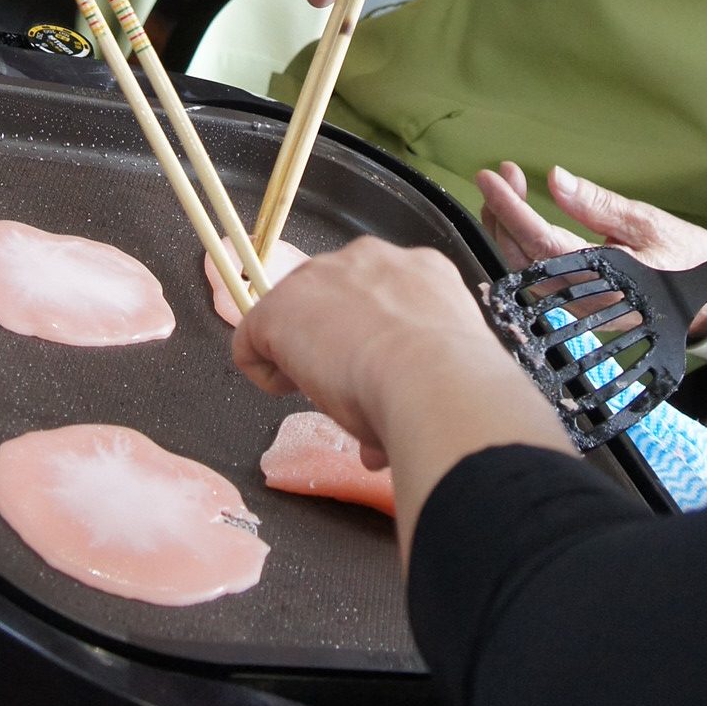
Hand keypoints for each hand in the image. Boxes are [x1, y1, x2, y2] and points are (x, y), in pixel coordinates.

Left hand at [232, 238, 568, 553]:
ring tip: (323, 389)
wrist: (433, 379)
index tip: (376, 373)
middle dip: (337, 338)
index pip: (383, 294)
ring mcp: (320, 275)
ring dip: (303, 348)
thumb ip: (411, 390)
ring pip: (296, 310)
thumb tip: (380, 447)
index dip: (373, 336)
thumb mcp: (441, 373)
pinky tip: (291, 392)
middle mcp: (371, 258)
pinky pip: (254, 336)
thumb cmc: (452, 383)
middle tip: (351, 385)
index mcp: (421, 270)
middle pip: (336, 294)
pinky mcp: (278, 306)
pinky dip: (264, 369)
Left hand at [476, 160, 706, 336]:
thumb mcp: (647, 221)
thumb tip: (554, 178)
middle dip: (503, 213)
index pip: (541, 242)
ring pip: (525, 269)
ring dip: (507, 228)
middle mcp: (583, 299)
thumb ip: (597, 204)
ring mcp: (578, 307)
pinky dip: (520, 244)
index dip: (511, 209)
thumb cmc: (686, 259)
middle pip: (523, 258)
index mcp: (603, 278)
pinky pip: (537, 275)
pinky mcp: (579, 304)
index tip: (491, 178)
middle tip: (502, 174)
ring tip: (506, 189)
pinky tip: (518, 220)